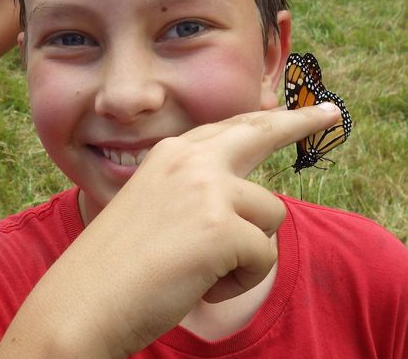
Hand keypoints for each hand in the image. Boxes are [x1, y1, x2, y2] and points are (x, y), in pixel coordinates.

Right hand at [0, 103, 340, 357]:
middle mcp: (191, 160)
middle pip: (260, 132)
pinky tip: (199, 284)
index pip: (229, 128)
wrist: (83, 300)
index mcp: (171, 154)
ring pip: (270, 215)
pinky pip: (262, 257)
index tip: (292, 112)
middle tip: (330, 115)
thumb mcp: (155, 208)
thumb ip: (197, 191)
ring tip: (202, 267)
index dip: (264, 120)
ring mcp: (206, 188)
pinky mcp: (220, 227)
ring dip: (247, 249)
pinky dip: (238, 280)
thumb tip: (245, 195)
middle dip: (298, 121)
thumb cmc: (118, 263)